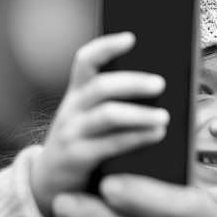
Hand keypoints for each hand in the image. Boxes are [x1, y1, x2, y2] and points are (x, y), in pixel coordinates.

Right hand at [31, 32, 169, 216]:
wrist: (51, 179)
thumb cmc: (85, 139)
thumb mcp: (92, 114)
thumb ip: (115, 99)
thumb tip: (162, 84)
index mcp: (78, 92)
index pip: (85, 60)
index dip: (106, 47)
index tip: (131, 38)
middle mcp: (73, 107)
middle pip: (101, 87)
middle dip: (133, 83)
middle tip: (161, 84)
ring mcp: (73, 132)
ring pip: (107, 115)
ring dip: (140, 114)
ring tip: (165, 116)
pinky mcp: (78, 156)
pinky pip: (110, 144)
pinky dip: (137, 137)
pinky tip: (157, 134)